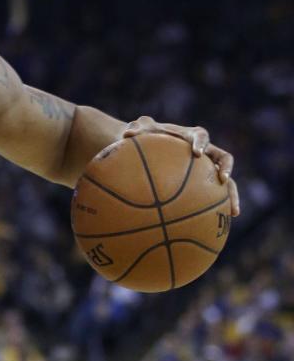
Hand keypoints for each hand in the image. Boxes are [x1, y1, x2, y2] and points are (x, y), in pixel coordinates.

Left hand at [123, 116, 239, 215]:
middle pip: (224, 158)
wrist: (149, 147)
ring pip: (226, 182)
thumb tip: (126, 135)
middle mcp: (205, 152)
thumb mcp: (139, 131)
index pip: (201, 135)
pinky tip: (212, 229)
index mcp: (191, 136)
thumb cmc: (145, 138)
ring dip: (231, 195)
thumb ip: (136, 130)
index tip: (197, 154)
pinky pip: (212, 199)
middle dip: (226, 168)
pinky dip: (215, 211)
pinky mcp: (203, 186)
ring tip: (233, 212)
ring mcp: (206, 170)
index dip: (201, 143)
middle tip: (224, 179)